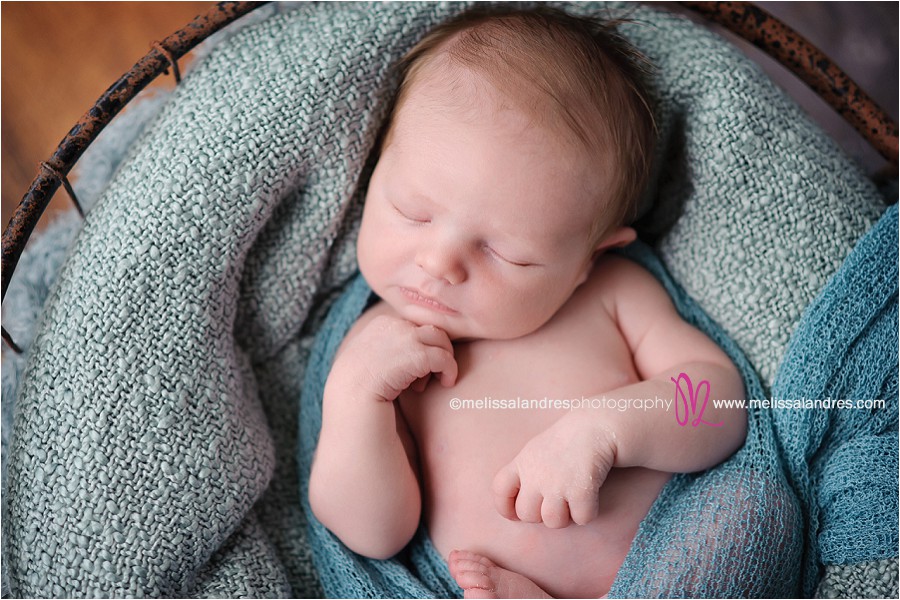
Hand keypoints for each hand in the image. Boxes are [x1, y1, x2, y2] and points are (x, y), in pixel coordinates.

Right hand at [335, 315, 457, 401]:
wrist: (351, 399)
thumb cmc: (358, 387)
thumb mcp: (368, 358)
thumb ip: (386, 347)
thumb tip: (406, 352)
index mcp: (382, 323)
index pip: (413, 327)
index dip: (419, 347)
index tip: (414, 370)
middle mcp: (394, 325)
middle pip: (429, 330)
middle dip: (433, 352)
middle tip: (426, 377)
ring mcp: (406, 337)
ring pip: (441, 340)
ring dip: (444, 360)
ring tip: (440, 379)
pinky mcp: (418, 354)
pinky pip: (445, 358)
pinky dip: (450, 371)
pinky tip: (447, 383)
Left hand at [491, 413, 616, 527]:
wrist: (597, 425)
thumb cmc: (567, 439)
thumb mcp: (536, 450)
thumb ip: (525, 474)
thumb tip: (518, 506)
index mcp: (522, 463)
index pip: (499, 490)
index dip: (505, 506)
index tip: (515, 513)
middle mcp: (536, 475)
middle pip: (526, 514)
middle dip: (541, 515)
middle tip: (556, 502)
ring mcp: (557, 484)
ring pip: (552, 522)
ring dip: (565, 517)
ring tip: (572, 501)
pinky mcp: (580, 491)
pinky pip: (580, 519)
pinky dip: (587, 513)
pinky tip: (590, 497)